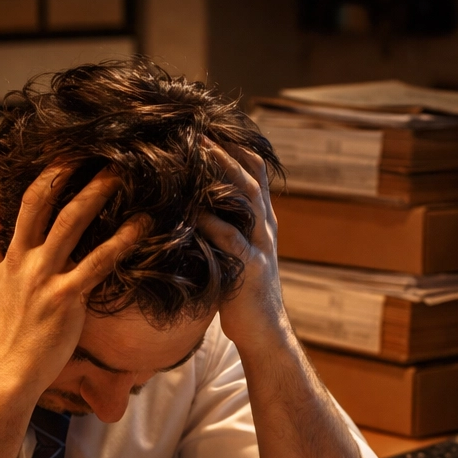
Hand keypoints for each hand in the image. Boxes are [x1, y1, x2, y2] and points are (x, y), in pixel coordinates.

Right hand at [0, 164, 144, 399]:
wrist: (7, 369)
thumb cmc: (2, 330)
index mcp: (13, 254)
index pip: (30, 203)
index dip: (51, 175)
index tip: (72, 155)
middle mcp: (28, 260)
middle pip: (50, 203)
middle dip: (74, 173)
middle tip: (102, 151)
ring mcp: (47, 277)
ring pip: (72, 224)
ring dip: (98, 194)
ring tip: (124, 174)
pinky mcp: (66, 298)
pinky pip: (98, 263)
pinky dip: (121, 241)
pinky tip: (141, 226)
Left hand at [196, 143, 291, 350]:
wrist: (264, 333)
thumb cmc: (242, 294)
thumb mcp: (236, 251)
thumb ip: (225, 225)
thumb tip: (195, 201)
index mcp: (263, 220)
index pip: (256, 171)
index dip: (236, 146)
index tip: (210, 124)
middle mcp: (265, 228)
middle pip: (251, 176)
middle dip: (226, 150)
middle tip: (198, 128)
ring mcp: (260, 246)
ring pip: (246, 199)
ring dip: (221, 174)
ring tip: (197, 154)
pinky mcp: (250, 268)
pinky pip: (230, 238)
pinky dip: (211, 221)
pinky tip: (191, 209)